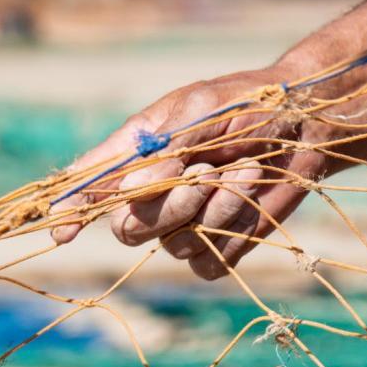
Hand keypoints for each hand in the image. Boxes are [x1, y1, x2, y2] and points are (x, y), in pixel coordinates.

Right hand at [51, 69, 327, 280]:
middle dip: (165, 206)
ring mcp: (183, 225)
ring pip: (173, 244)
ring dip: (214, 207)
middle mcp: (152, 194)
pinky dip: (233, 228)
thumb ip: (162, 148)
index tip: (61, 229)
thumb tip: (129, 187)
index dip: (70, 210)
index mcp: (135, 155)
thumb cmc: (245, 105)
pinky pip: (208, 261)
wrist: (305, 123)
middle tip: (203, 174)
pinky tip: (251, 193)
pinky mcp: (218, 248)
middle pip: (127, 228)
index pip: (89, 188)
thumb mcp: (199, 111)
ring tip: (245, 167)